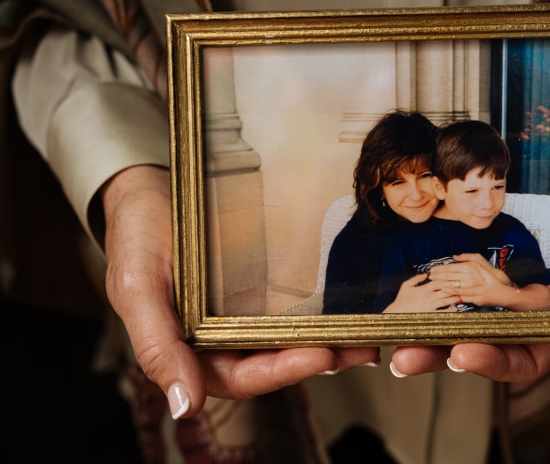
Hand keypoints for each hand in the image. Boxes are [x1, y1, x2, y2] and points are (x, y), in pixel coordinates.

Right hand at [101, 165, 378, 417]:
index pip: (242, 377)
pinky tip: (349, 303)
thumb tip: (184, 407)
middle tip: (360, 348)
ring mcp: (243, 313)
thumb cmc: (136, 236)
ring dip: (330, 339)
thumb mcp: (137, 287)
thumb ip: (157, 347)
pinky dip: (320, 309)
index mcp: (192, 351)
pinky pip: (292, 305)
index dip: (281, 373)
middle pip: (276, 362)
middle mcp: (222, 339)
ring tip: (367, 332)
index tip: (320, 356)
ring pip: (289, 338)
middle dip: (321, 359)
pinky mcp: (259, 288)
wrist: (148, 190)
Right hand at [383, 273, 458, 312]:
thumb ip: (416, 279)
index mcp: (423, 289)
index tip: (454, 277)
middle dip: (454, 287)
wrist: (397, 314)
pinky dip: (449, 310)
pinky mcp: (430, 314)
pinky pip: (442, 312)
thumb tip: (425, 274)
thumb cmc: (401, 299)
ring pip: (445, 300)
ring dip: (454, 298)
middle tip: (463, 285)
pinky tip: (455, 309)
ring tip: (462, 296)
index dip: (446, 279)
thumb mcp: (406, 286)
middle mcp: (428, 297)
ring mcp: (430, 306)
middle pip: (444, 290)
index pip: (437, 282)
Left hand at [390, 147, 549, 381]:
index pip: (528, 355)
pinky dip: (425, 278)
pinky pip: (449, 266)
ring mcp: (498, 273)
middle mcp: (525, 301)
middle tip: (405, 357)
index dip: (496, 363)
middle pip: (479, 340)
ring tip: (389, 328)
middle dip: (440, 352)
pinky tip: (398, 281)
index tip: (465, 354)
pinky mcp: (480, 244)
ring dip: (422, 323)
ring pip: (455, 310)